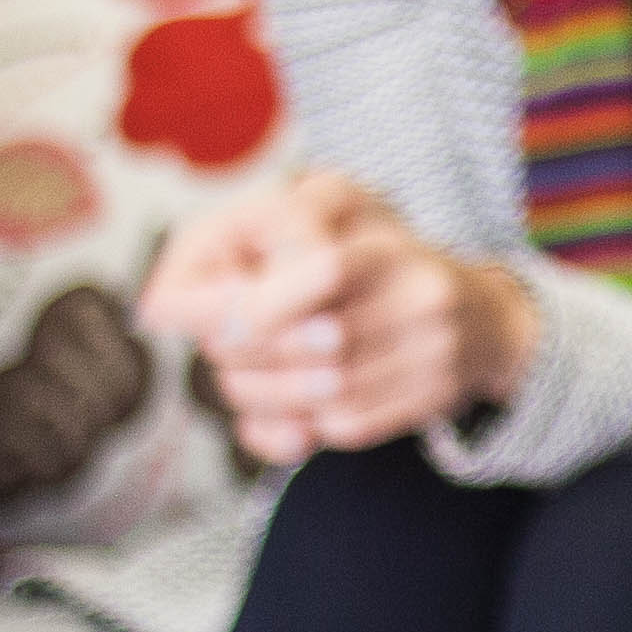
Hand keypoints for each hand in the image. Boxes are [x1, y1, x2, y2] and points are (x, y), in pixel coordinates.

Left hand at [144, 173, 534, 461]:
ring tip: (245, 381)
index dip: (232, 303)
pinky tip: (286, 412)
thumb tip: (153, 310)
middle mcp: (408, 265)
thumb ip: (216, 246)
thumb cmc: (348, 257)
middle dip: (236, 354)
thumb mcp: (285, 220)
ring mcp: (431, 331)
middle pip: (306, 337)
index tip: (171, 315)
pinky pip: (344, 425)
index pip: (312, 265)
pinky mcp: (434, 388)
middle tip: (219, 350)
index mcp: (356, 205)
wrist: (478, 313)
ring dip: (261, 395)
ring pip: (322, 389)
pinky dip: (297, 426)